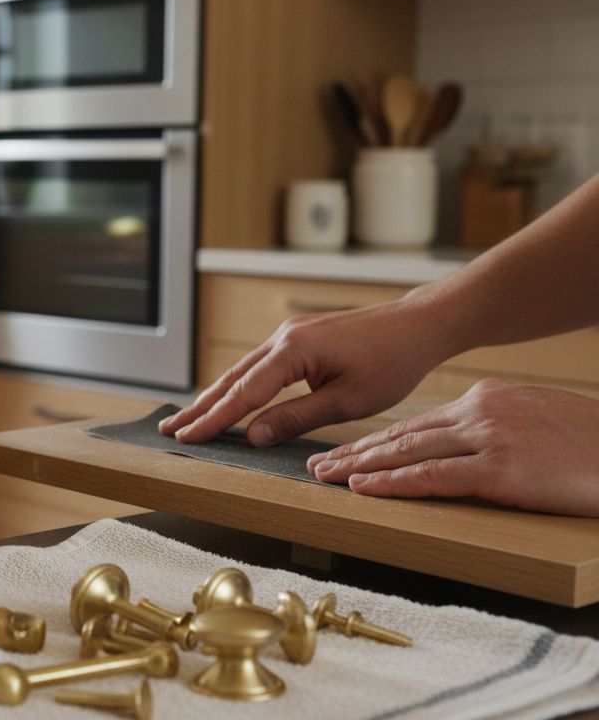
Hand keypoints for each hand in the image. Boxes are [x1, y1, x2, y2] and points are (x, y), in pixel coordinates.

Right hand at [159, 298, 449, 446]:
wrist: (418, 325)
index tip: (187, 438)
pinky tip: (226, 399)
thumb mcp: (346, 401)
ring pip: (241, 371)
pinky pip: (258, 365)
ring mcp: (288, 335)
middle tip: (169, 429)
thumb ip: (296, 418)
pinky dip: (237, 385)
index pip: (244, 394)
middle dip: (199, 407)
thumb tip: (253, 436)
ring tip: (187, 418)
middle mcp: (283, 338)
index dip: (213, 420)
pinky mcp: (297, 338)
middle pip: (231, 379)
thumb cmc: (392, 362)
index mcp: (294, 351)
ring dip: (213, 396)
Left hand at [306, 379, 598, 516]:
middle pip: (402, 435)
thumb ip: (493, 427)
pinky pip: (433, 477)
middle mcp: (479, 412)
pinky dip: (393, 483)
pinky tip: (364, 488)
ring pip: (408, 453)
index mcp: (485, 399)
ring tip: (325, 477)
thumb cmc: (588, 442)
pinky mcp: (501, 468)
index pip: (416, 423)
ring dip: (360, 467)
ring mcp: (489, 438)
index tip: (344, 453)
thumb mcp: (533, 419)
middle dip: (354, 452)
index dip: (374, 441)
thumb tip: (461, 444)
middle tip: (317, 465)